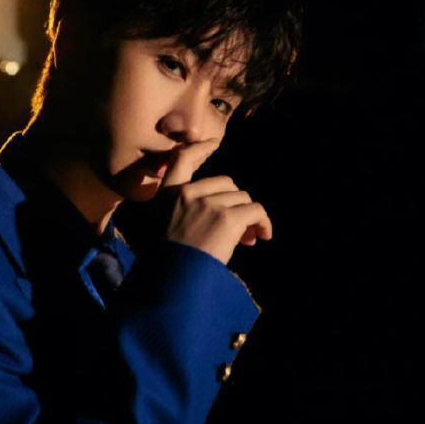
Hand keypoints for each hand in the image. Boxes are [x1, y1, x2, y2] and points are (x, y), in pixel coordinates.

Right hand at [156, 138, 272, 265]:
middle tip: (236, 228)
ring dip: (247, 217)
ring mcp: (208, 203)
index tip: (213, 144)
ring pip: (242, 198)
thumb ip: (181, 211)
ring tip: (245, 239)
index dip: (199, 149)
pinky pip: (255, 211)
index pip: (181, 159)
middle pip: (225, 183)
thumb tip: (219, 210)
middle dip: (234, 202)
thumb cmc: (165, 261)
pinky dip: (263, 223)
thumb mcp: (161, 228)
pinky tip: (262, 236)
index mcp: (166, 195)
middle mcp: (187, 193)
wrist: (171, 280)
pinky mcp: (227, 217)